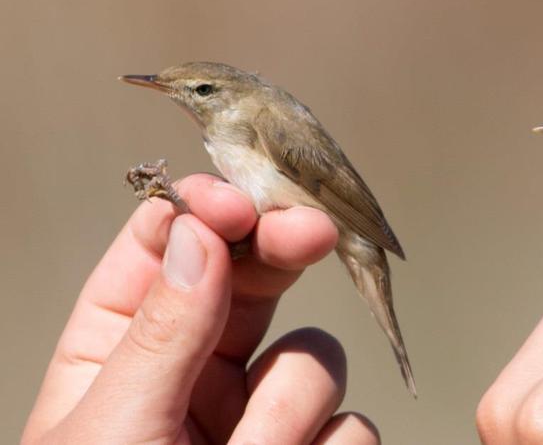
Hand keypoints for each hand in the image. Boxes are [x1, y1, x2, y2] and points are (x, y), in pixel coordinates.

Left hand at [22, 174, 379, 444]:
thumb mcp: (109, 435)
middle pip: (254, 278)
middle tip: (315, 230)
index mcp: (118, 351)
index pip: (166, 248)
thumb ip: (160, 333)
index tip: (239, 203)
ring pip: (315, 359)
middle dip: (282, 254)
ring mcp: (259, 416)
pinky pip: (351, 426)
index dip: (207, 212)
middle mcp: (196, 372)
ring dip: (288, 412)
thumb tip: (201, 235)